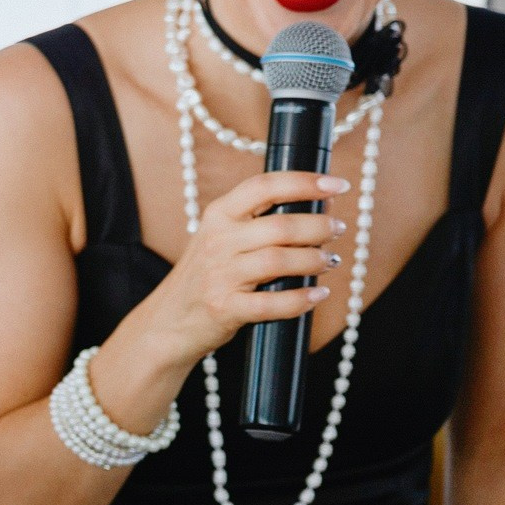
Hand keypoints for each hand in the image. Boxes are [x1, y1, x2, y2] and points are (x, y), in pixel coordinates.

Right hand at [147, 169, 349, 363]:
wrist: (166, 321)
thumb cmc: (204, 277)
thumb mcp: (219, 238)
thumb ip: (257, 221)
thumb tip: (319, 208)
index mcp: (218, 216)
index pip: (264, 186)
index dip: (305, 182)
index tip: (337, 185)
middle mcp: (217, 241)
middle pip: (280, 225)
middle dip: (319, 226)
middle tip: (336, 230)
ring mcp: (219, 276)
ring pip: (279, 260)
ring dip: (314, 260)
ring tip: (328, 262)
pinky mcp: (224, 308)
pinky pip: (272, 303)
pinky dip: (301, 299)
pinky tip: (317, 295)